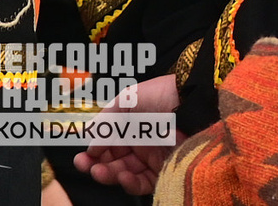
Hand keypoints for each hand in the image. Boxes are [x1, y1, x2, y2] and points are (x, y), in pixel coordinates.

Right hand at [81, 72, 177, 196]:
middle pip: (113, 162)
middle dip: (96, 165)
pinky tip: (122, 175)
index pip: (108, 145)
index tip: (83, 156)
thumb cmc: (163, 94)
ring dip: (108, 175)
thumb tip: (91, 142)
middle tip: (85, 166)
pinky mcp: (165, 169)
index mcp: (132, 126)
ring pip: (124, 174)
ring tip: (99, 171)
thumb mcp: (127, 99)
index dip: (94, 153)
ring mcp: (153, 156)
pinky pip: (142, 183)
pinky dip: (129, 183)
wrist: (193, 101)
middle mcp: (141, 142)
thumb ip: (106, 120)